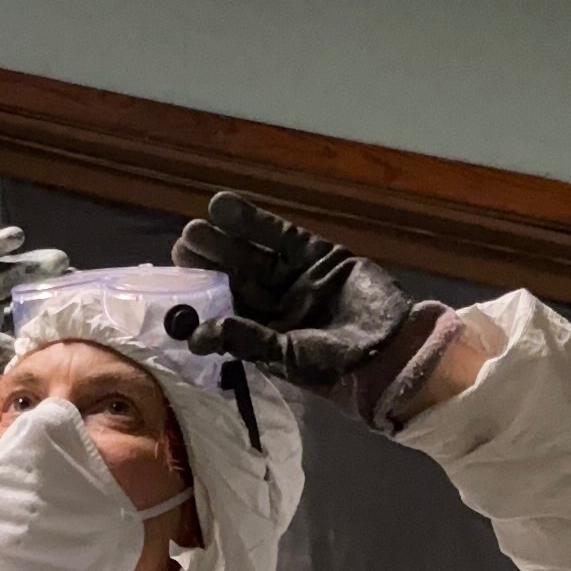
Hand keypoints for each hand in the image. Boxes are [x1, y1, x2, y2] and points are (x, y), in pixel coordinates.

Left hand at [166, 190, 449, 424]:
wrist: (393, 348)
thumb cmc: (338, 364)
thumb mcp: (287, 355)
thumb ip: (245, 341)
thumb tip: (196, 337)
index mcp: (264, 332)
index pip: (224, 307)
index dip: (201, 291)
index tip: (177, 274)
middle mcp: (276, 303)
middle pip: (236, 275)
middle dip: (211, 259)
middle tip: (185, 241)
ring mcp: (296, 276)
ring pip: (254, 252)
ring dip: (227, 237)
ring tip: (199, 222)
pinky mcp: (318, 255)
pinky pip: (281, 235)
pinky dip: (255, 221)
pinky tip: (225, 206)